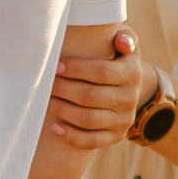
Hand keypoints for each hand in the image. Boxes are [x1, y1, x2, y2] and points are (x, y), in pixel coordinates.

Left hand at [50, 28, 146, 146]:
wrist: (129, 87)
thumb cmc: (116, 58)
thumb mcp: (124, 43)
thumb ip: (124, 37)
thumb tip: (121, 42)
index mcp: (132, 73)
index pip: (101, 72)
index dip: (76, 69)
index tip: (55, 66)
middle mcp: (130, 98)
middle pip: (90, 96)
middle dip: (63, 89)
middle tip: (45, 83)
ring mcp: (124, 120)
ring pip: (88, 119)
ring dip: (62, 110)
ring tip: (45, 101)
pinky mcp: (116, 136)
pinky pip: (92, 141)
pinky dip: (71, 136)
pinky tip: (55, 127)